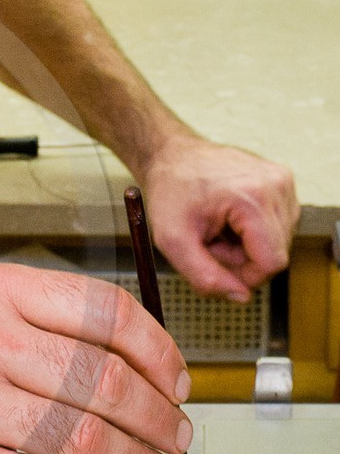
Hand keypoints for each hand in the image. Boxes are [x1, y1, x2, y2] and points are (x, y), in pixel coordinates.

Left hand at [140, 134, 298, 301]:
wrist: (172, 156)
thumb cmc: (170, 191)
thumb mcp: (173, 241)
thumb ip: (204, 277)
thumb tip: (240, 297)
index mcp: (254, 198)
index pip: (271, 263)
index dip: (244, 276)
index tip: (214, 261)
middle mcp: (277, 186)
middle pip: (276, 254)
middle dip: (241, 258)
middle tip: (209, 239)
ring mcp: (283, 182)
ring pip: (278, 242)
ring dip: (246, 245)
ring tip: (218, 227)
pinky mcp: (283, 182)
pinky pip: (277, 226)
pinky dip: (253, 231)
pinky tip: (229, 218)